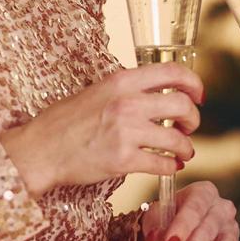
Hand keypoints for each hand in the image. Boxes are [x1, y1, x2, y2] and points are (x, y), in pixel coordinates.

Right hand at [0, 64, 203, 196]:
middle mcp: (127, 103)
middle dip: (193, 119)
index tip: (198, 95)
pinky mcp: (123, 160)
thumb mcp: (97, 92)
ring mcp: (126, 132)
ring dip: (187, 148)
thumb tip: (159, 95)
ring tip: (184, 152)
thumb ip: (127, 90)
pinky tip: (169, 166)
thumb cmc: (66, 121)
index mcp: (121, 81)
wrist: (41, 149)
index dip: (194, 84)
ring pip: (178, 139)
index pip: (172, 73)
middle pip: (183, 106)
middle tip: (190, 128)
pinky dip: (172, 167)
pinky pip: (164, 164)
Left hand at [145, 181, 239, 240]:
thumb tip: (155, 238)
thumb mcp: (156, 219)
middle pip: (211, 226)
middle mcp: (221, 208)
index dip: (182, 226)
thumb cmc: (166, 221)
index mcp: (202, 193)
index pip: (195, 207)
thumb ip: (155, 226)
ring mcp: (231, 229)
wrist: (176, 234)